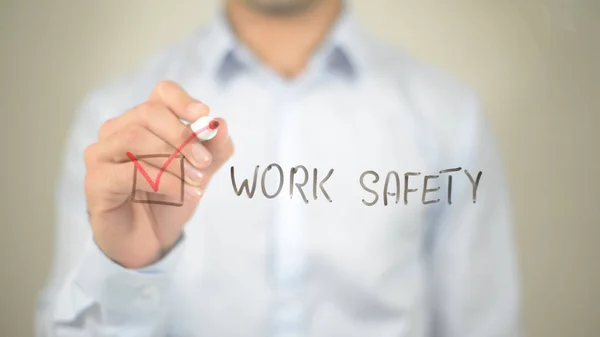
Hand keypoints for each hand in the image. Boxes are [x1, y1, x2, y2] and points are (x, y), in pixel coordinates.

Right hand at [84, 81, 233, 267]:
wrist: (149, 241)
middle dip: (182, 136)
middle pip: (148, 113)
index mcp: (144, 121)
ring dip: (173, 160)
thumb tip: (221, 124)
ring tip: (197, 181)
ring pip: (136, 138)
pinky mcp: (96, 181)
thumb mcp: (199, 173)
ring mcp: (101, 154)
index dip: (183, 101)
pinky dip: (163, 181)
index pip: (161, 93)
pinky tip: (183, 194)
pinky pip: (130, 172)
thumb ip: (213, 150)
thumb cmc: (170, 199)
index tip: (205, 117)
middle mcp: (117, 131)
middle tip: (205, 162)